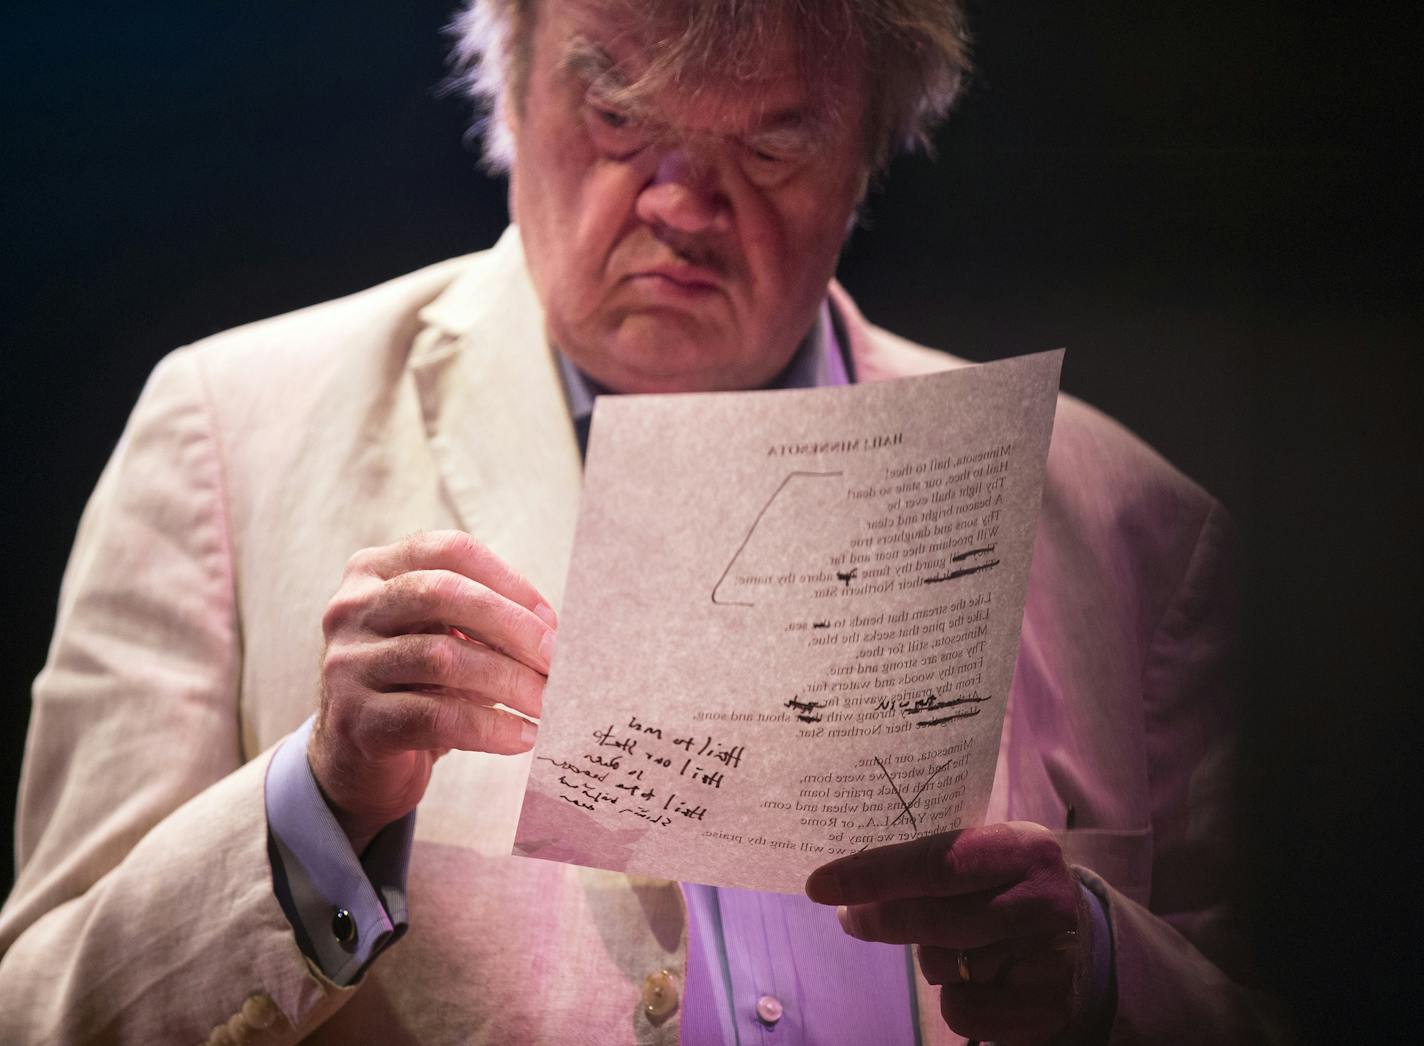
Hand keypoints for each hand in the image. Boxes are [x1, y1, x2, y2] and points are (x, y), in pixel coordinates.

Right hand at [309, 530, 556, 851]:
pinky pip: (434, 717)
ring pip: (441, 657)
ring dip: (509, 681)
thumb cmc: (417, 685)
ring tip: (546, 703)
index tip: (551, 620)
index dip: (509, 581)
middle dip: (512, 627)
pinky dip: (490, 727)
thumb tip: (556, 630)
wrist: (361, 759)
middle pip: (442, 593)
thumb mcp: (443, 636)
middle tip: (557, 661)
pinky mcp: (356, 721)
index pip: (450, 551)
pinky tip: (521, 736)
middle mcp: (352, 608)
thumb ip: (485, 619)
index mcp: (374, 571)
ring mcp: (346, 664)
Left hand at [806, 822, 1085, 1044]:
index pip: (937, 862)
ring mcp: (1048, 958)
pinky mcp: (1045, 1009)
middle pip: (931, 917)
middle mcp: (1043, 900)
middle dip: (877, 918)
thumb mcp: (991, 856)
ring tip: (951, 943)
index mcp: (1025, 848)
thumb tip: (848, 877)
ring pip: (940, 966)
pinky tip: (975, 978)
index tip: (820, 884)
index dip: (872, 874)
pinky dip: (954, 998)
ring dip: (928, 958)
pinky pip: (961, 1011)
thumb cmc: (1013, 889)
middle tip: (850, 916)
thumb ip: (937, 860)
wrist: (1088, 944)